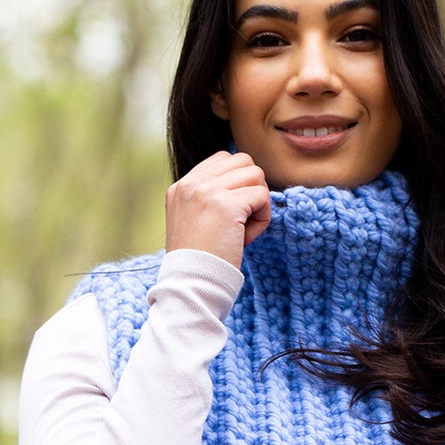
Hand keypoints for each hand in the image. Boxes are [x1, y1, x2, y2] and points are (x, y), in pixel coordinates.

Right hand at [164, 151, 270, 266]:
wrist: (191, 284)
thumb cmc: (198, 262)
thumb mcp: (192, 221)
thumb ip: (209, 198)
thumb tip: (247, 183)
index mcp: (181, 186)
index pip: (223, 160)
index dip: (238, 183)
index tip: (231, 213)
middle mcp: (191, 184)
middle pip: (243, 161)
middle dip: (251, 188)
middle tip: (242, 220)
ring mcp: (207, 191)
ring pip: (256, 175)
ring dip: (258, 203)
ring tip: (243, 230)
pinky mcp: (227, 205)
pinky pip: (263, 196)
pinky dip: (262, 219)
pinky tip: (246, 239)